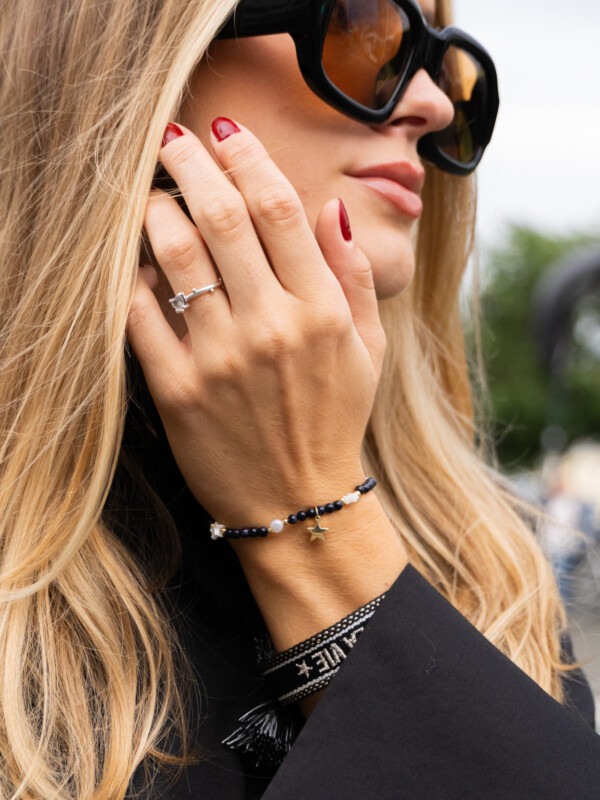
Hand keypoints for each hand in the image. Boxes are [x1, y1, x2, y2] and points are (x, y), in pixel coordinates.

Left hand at [127, 120, 386, 555]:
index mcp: (321, 311)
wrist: (299, 501)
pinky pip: (142, 314)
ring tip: (154, 196)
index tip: (226, 132)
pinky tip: (140, 264)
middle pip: (222, 217)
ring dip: (157, 211)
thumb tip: (330, 209)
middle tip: (173, 140)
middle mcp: (271, 327)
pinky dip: (134, 277)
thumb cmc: (334, 420)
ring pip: (175, 256)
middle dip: (191, 163)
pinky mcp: (179, 390)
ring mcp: (221, 359)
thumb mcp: (368, 350)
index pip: (279, 209)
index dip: (248, 156)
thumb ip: (353, 276)